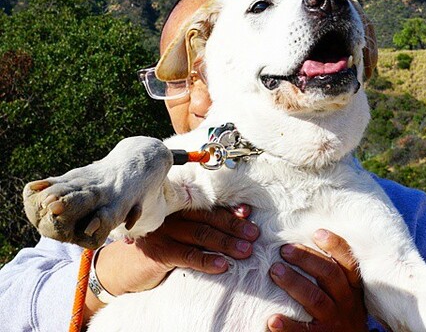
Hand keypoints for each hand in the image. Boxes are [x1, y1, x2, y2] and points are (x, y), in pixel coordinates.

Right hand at [85, 205, 258, 318]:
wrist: (121, 267)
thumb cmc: (158, 246)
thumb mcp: (178, 233)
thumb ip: (200, 225)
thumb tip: (237, 221)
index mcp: (178, 207)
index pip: (208, 206)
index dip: (229, 210)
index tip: (248, 214)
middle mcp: (172, 215)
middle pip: (208, 218)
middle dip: (233, 226)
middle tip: (254, 235)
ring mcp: (164, 232)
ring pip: (201, 235)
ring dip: (226, 243)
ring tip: (245, 250)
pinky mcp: (158, 252)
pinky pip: (187, 255)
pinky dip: (207, 260)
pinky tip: (222, 266)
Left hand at [267, 229, 367, 331]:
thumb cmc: (342, 312)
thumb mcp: (346, 292)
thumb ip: (333, 271)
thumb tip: (308, 238)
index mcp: (352, 287)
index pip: (348, 262)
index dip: (335, 245)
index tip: (317, 232)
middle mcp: (345, 302)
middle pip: (329, 274)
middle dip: (306, 259)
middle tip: (284, 249)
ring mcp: (333, 321)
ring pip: (315, 298)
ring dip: (294, 282)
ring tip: (275, 270)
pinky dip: (288, 326)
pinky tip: (273, 319)